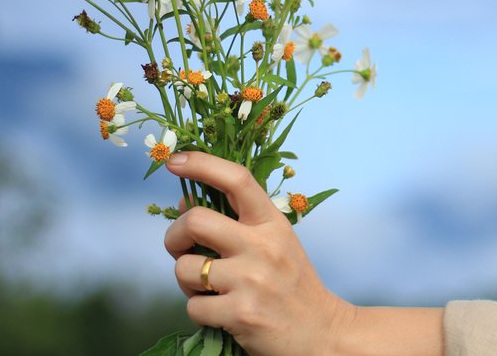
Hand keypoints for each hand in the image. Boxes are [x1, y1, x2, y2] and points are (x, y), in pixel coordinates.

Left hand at [164, 152, 355, 354]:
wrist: (323, 334)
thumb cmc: (292, 286)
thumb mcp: (274, 245)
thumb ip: (234, 222)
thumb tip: (184, 202)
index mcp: (272, 223)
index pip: (236, 179)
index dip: (201, 163)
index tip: (174, 162)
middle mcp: (263, 246)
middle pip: (194, 221)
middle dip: (174, 236)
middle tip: (181, 249)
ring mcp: (252, 280)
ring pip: (184, 268)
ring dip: (187, 281)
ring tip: (208, 289)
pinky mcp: (241, 314)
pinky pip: (193, 306)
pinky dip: (199, 310)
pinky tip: (221, 312)